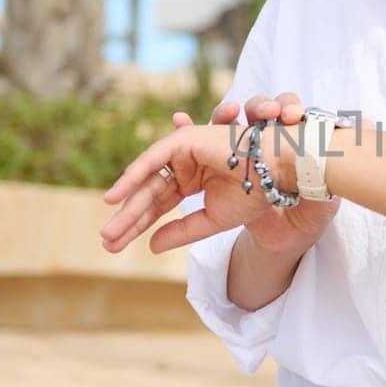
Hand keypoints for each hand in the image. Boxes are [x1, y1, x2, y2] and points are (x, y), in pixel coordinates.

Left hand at [97, 92, 338, 256]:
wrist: (278, 172)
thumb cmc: (255, 192)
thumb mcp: (212, 220)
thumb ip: (182, 231)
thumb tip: (150, 245)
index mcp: (193, 181)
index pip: (159, 206)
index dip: (138, 226)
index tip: (116, 247)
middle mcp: (185, 165)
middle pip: (149, 195)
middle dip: (128, 220)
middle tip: (107, 242)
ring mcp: (184, 151)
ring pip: (147, 180)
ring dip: (127, 204)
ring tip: (109, 229)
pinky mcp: (185, 139)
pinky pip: (152, 160)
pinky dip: (133, 177)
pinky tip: (116, 197)